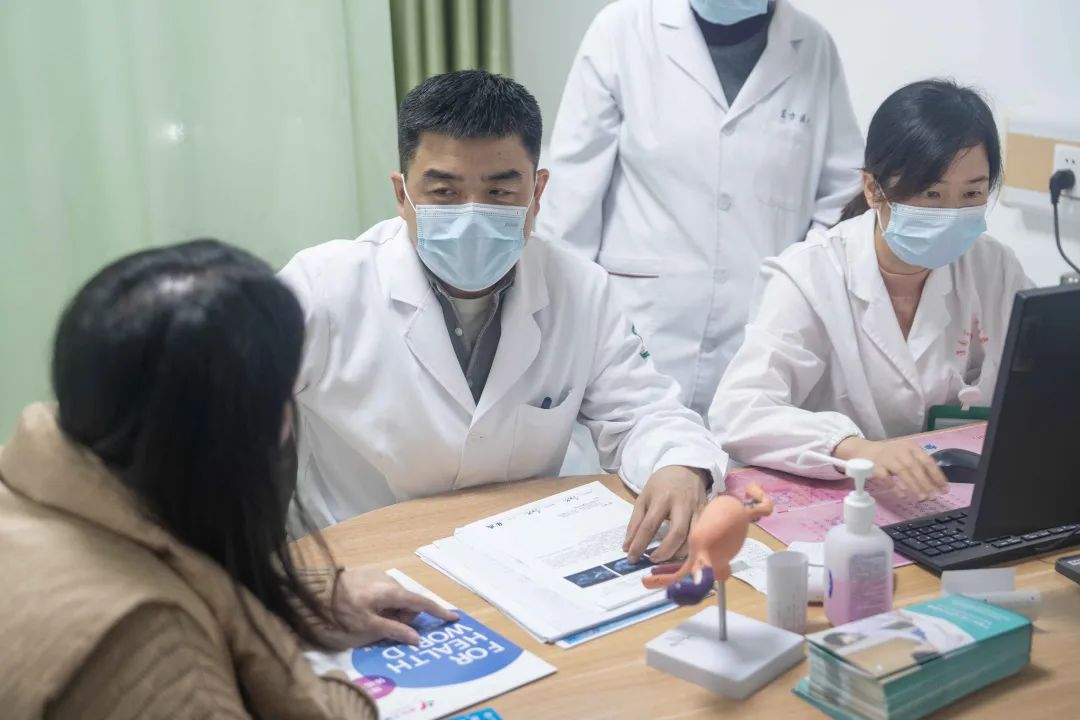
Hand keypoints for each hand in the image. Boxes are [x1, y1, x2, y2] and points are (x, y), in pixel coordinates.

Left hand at [331, 567, 457, 645]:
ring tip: (371, 619)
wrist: (321, 588)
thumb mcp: (368, 625)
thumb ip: (394, 631)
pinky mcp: (372, 577)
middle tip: (384, 628)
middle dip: (404, 618)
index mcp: (393, 593)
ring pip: (398, 599)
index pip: (422, 603)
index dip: (439, 611)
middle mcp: (391, 582)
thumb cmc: (344, 608)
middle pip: (409, 604)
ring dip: (392, 612)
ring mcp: (382, 577)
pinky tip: (367, 609)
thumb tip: (417, 639)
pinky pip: (387, 593)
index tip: (454, 618)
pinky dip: (385, 604)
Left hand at [623, 466, 707, 562]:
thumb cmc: (662, 484)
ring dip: (679, 553)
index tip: (632, 558)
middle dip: (664, 552)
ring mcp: (697, 510)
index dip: (640, 544)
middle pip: (676, 533)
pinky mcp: (707, 515)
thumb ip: (635, 523)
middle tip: (652, 560)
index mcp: (662, 498)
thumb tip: (627, 547)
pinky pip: (701, 535)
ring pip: (693, 537)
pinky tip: (681, 553)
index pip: (649, 525)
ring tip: (666, 559)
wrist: (686, 468)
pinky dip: (691, 548)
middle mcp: (682, 504)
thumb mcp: (644, 497)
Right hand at [834, 437, 947, 499]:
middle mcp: (899, 451)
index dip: (937, 476)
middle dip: (925, 483)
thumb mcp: (906, 455)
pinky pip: (885, 477)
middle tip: (933, 497)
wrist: (863, 450)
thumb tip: (936, 485)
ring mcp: (886, 458)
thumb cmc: (889, 455)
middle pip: (915, 467)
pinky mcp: (874, 466)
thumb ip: (919, 466)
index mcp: (911, 448)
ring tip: (921, 498)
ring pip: (902, 471)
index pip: (927, 461)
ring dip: (913, 485)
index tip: (944, 489)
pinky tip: (901, 495)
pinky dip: (894, 486)